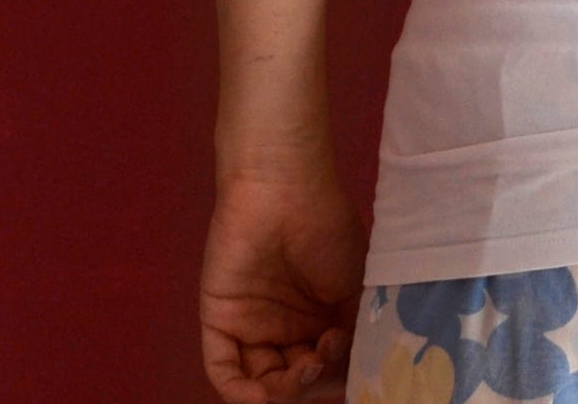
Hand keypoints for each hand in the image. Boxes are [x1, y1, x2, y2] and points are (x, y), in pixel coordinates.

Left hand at [200, 166, 367, 401]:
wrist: (288, 193)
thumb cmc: (328, 232)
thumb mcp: (357, 289)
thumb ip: (355, 335)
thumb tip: (358, 376)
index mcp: (317, 322)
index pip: (323, 372)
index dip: (337, 378)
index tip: (353, 359)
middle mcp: (284, 331)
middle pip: (293, 383)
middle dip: (312, 383)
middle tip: (327, 356)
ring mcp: (251, 328)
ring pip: (261, 385)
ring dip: (285, 391)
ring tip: (308, 365)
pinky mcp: (219, 322)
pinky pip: (224, 372)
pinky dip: (241, 394)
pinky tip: (265, 393)